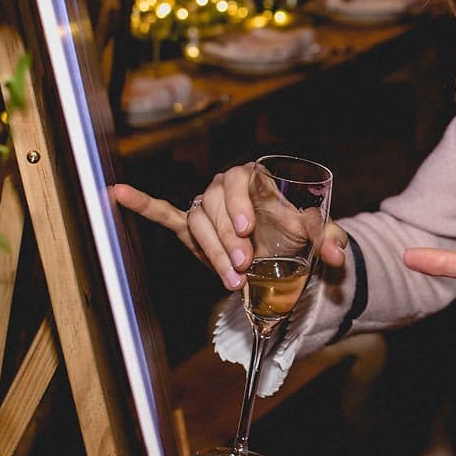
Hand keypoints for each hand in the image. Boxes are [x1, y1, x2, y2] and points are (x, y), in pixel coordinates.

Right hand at [109, 167, 348, 288]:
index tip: (245, 232)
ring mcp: (206, 207)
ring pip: (198, 223)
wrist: (283, 247)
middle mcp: (226, 187)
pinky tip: (117, 193)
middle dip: (228, 240)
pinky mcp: (191, 227)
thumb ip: (330, 240)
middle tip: (244, 267)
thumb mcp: (317, 234)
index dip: (238, 205)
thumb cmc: (297, 233)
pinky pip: (164, 213)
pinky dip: (142, 204)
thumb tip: (337, 253)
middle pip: (215, 208)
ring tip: (232, 278)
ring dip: (212, 251)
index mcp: (255, 178)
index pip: (239, 182)